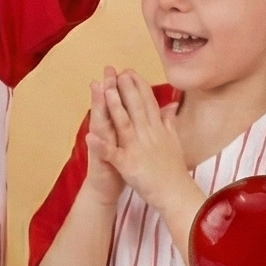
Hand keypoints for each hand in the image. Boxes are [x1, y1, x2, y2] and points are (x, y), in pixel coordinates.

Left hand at [92, 71, 194, 207]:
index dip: (138, 86)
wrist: (176, 194)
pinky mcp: (128, 165)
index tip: (130, 71)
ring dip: (115, 107)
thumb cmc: (173, 169)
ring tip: (104, 91)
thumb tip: (170, 105)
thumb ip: (168, 122)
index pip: (148, 102)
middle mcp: (149, 135)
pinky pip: (113, 154)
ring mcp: (138, 149)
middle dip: (126, 88)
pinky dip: (101, 145)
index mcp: (158, 129)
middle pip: (136, 107)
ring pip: (124, 124)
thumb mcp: (173, 141)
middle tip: (116, 71)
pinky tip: (89, 136)